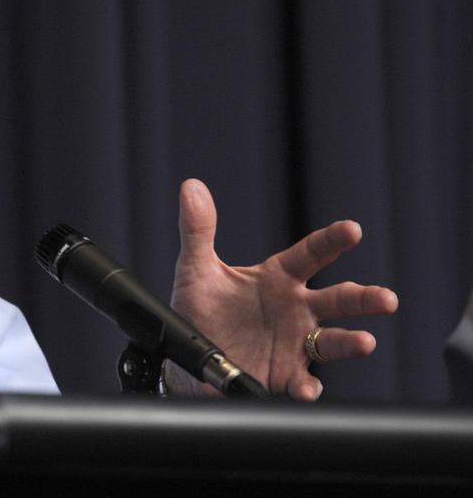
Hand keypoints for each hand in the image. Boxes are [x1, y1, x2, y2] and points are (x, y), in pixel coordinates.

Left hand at [165, 178, 397, 399]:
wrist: (188, 356)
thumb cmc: (199, 308)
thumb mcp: (195, 268)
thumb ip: (198, 229)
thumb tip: (192, 187)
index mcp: (278, 278)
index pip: (311, 254)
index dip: (332, 241)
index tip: (352, 230)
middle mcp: (295, 309)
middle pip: (338, 300)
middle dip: (364, 299)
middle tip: (386, 299)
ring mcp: (294, 343)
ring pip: (332, 342)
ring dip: (351, 343)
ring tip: (365, 342)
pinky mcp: (284, 374)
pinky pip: (302, 381)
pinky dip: (308, 386)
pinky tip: (308, 388)